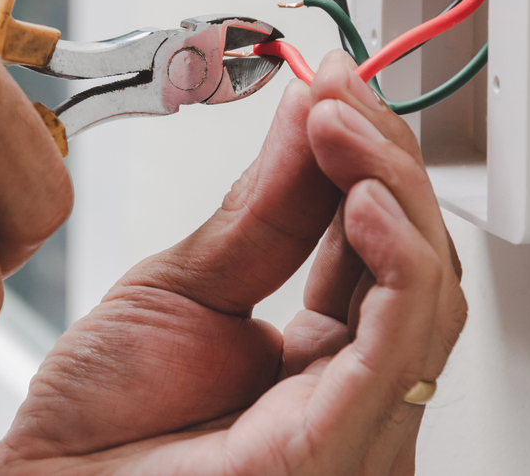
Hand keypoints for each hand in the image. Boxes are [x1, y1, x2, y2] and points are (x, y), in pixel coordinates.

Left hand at [0, 51, 466, 474]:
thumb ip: (265, 206)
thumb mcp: (190, 280)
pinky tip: (364, 202)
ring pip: (428, 296)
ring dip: (394, 193)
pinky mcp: (337, 449)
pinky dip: (396, 265)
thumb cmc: (102, 419)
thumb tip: (315, 111)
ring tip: (342, 129)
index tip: (336, 89)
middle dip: (388, 164)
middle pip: (420, 263)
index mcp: (323, 358)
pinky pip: (396, 350)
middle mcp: (354, 391)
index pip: (386, 245)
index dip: (372, 160)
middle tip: (340, 98)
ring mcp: (357, 424)